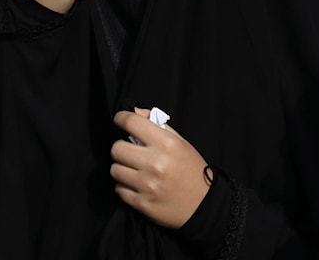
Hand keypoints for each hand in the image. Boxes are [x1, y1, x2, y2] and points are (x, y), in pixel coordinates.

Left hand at [110, 107, 209, 228]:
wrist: (204, 207)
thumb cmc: (192, 171)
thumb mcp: (181, 143)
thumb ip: (158, 125)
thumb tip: (135, 111)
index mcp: (167, 144)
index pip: (131, 122)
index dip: (121, 118)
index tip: (119, 120)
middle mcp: (155, 163)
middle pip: (116, 148)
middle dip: (121, 148)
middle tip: (130, 151)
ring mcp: (147, 185)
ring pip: (115, 169)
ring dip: (122, 168)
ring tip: (134, 170)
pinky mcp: (142, 203)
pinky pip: (119, 189)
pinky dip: (125, 186)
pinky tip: (137, 185)